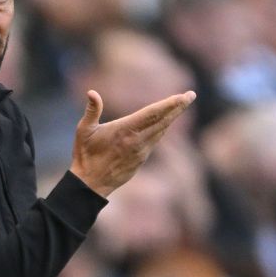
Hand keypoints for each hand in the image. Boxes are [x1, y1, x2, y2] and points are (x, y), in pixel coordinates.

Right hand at [69, 89, 195, 197]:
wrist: (91, 183)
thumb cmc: (85, 155)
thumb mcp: (84, 130)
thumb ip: (91, 110)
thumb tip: (92, 92)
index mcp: (125, 130)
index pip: (152, 114)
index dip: (170, 104)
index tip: (184, 96)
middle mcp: (137, 140)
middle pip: (163, 121)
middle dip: (178, 107)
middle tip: (191, 95)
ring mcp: (142, 151)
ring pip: (161, 131)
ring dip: (172, 117)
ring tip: (181, 105)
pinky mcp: (141, 159)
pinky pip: (155, 140)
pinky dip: (162, 128)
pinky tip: (165, 123)